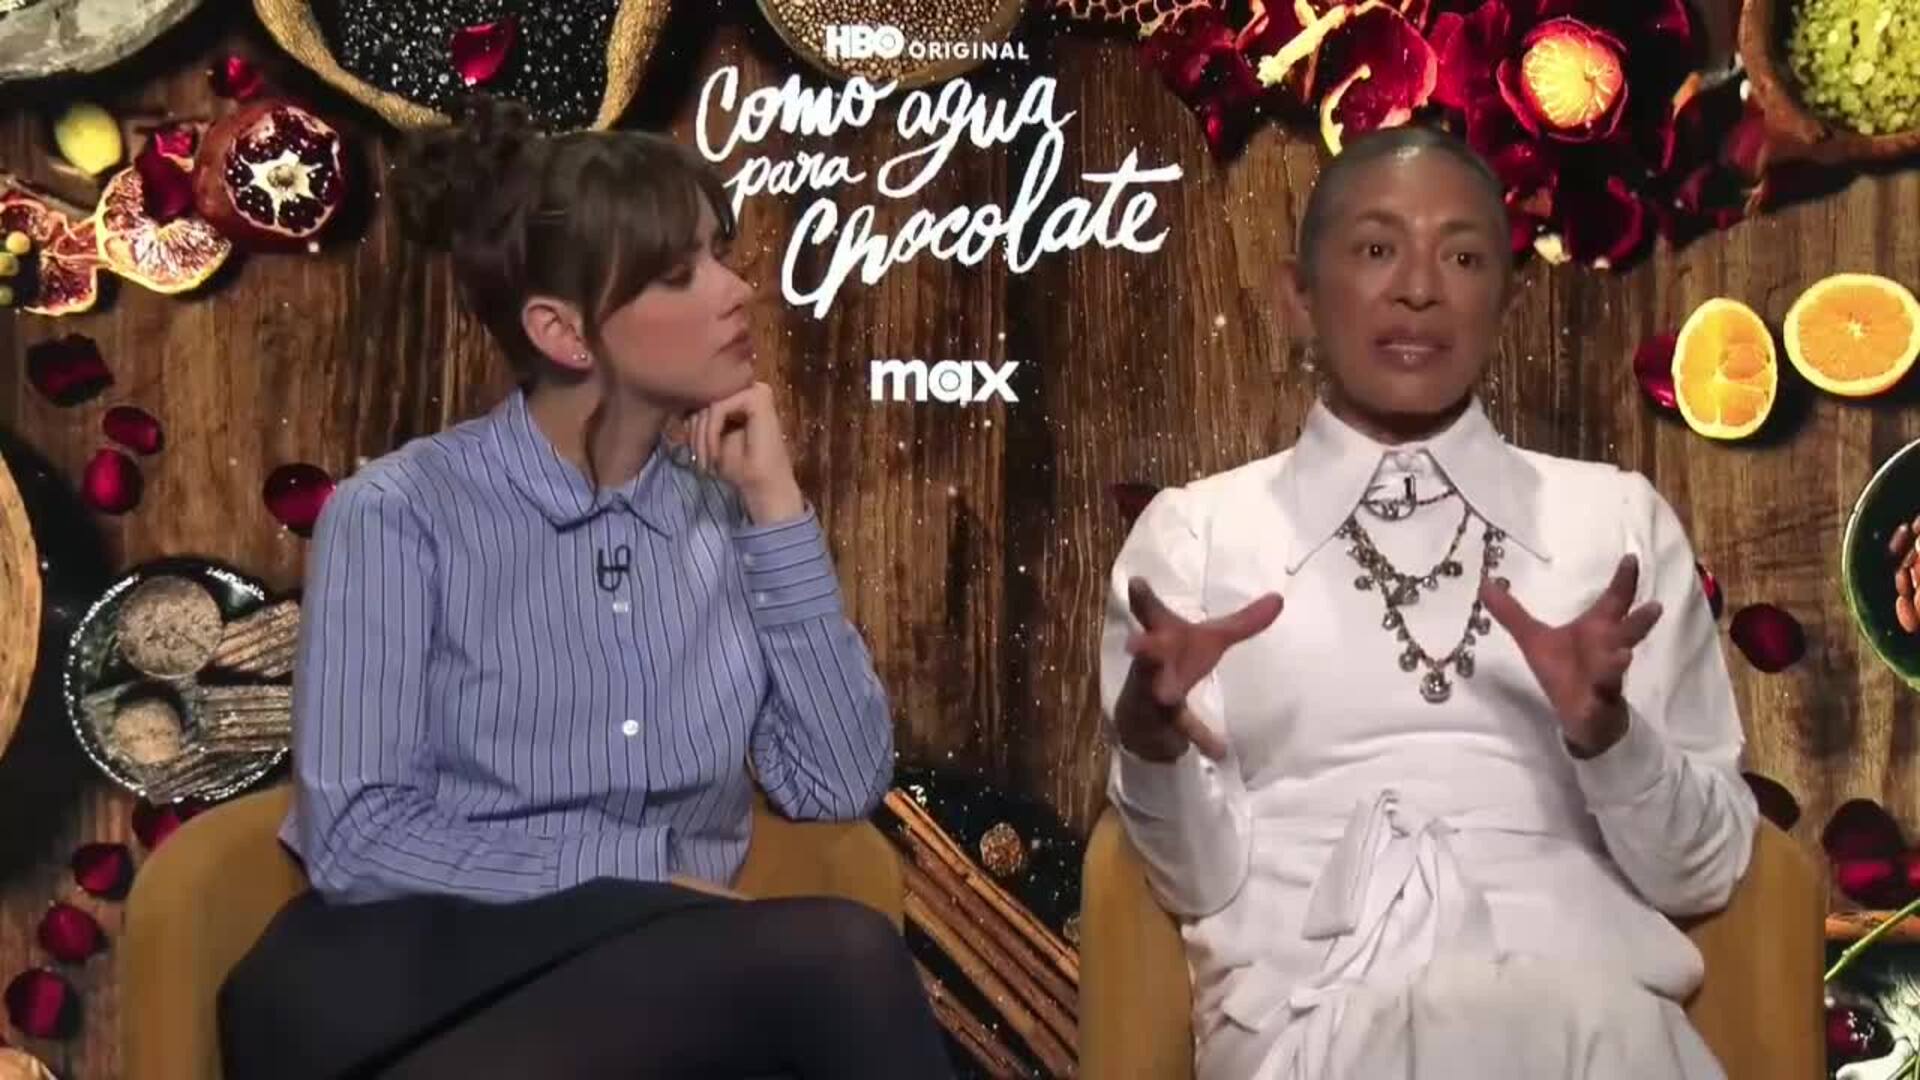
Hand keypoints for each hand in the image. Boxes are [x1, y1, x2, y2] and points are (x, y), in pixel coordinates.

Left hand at [686, 382, 803, 523]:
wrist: (764, 487)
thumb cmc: (741, 467)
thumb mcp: (711, 438)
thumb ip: (700, 418)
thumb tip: (681, 406)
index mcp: (741, 396)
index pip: (703, 398)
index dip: (692, 423)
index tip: (692, 451)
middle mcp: (750, 387)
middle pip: (704, 398)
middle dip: (694, 431)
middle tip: (698, 460)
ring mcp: (756, 390)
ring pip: (708, 403)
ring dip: (700, 436)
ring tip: (706, 462)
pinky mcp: (758, 397)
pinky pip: (717, 408)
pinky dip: (710, 433)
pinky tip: (716, 455)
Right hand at [1116, 578, 1282, 762]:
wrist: (1145, 714)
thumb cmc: (1179, 664)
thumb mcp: (1211, 641)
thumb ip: (1243, 623)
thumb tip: (1279, 598)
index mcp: (1163, 637)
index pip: (1152, 614)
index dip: (1143, 599)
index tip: (1136, 582)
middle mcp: (1153, 663)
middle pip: (1148, 652)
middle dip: (1144, 648)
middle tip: (1134, 645)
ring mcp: (1153, 693)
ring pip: (1157, 691)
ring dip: (1162, 692)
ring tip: (1166, 697)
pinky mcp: (1164, 721)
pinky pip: (1183, 729)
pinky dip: (1202, 739)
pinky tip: (1220, 750)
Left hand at [1479, 556, 1663, 756]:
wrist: (1582, 718)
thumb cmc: (1565, 672)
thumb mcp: (1534, 640)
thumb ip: (1512, 614)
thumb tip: (1485, 584)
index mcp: (1596, 631)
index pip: (1614, 602)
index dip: (1623, 582)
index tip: (1631, 558)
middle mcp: (1607, 650)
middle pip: (1625, 633)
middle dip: (1638, 621)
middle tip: (1654, 606)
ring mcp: (1605, 679)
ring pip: (1615, 669)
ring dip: (1619, 662)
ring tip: (1624, 655)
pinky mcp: (1598, 706)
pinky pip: (1600, 702)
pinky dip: (1599, 700)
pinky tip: (1597, 699)